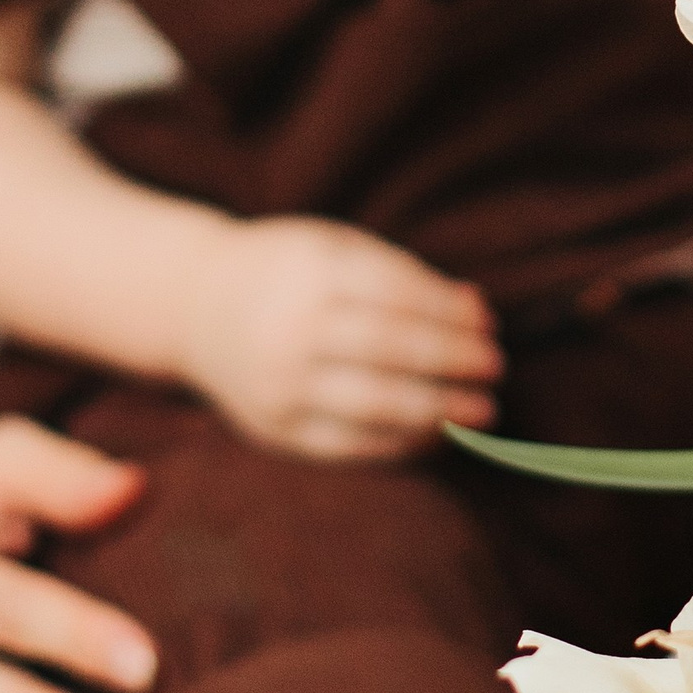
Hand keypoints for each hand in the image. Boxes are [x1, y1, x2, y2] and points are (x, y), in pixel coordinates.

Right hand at [176, 215, 502, 459]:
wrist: (195, 305)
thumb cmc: (287, 270)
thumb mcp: (335, 248)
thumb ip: (402, 273)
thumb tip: (477, 309)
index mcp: (312, 272)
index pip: (398, 295)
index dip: (450, 315)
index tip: (490, 326)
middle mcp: (291, 329)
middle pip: (391, 350)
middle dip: (453, 362)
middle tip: (496, 371)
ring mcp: (279, 384)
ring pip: (373, 404)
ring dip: (438, 411)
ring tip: (482, 412)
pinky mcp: (274, 429)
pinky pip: (348, 444)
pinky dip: (400, 444)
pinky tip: (437, 436)